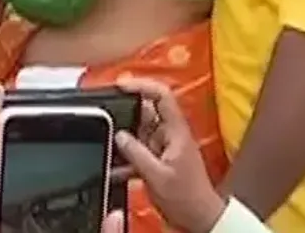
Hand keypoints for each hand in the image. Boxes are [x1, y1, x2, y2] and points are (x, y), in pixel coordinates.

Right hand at [109, 76, 226, 232]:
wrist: (199, 219)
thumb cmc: (186, 198)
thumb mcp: (158, 176)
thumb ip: (136, 153)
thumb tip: (119, 135)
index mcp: (176, 132)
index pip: (162, 96)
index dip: (142, 85)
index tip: (120, 86)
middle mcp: (170, 134)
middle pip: (145, 111)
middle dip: (124, 114)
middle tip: (105, 119)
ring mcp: (163, 146)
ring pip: (138, 131)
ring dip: (123, 138)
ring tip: (109, 146)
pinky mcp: (157, 159)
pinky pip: (137, 149)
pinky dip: (126, 155)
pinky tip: (115, 166)